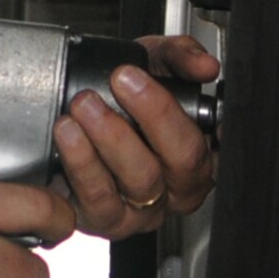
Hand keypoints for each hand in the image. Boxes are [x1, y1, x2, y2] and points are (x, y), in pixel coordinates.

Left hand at [51, 34, 217, 239]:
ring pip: (140, 181)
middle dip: (151, 116)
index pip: (211, 141)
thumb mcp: (152, 65)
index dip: (190, 118)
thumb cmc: (120, 98)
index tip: (156, 81)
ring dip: (111, 138)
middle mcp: (175, 189)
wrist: (70, 118)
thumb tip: (205, 65)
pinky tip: (68, 134)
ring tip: (84, 104)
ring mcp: (142, 209)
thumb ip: (181, 58)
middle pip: (181, 162)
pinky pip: (98, 199)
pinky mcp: (102, 219)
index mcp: (197, 155)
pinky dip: (81, 163)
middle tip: (120, 82)